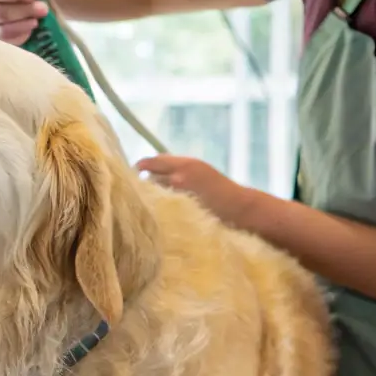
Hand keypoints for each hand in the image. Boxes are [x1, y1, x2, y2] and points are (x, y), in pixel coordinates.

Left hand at [136, 155, 256, 227]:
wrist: (240, 207)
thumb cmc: (219, 189)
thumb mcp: (199, 170)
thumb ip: (178, 169)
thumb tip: (152, 169)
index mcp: (186, 164)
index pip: (152, 161)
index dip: (141, 166)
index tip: (135, 172)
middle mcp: (180, 176)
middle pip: (149, 178)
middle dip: (143, 184)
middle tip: (138, 191)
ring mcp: (180, 195)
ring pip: (153, 194)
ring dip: (150, 198)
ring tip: (152, 205)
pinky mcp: (181, 211)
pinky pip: (161, 209)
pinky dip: (158, 210)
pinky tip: (160, 214)